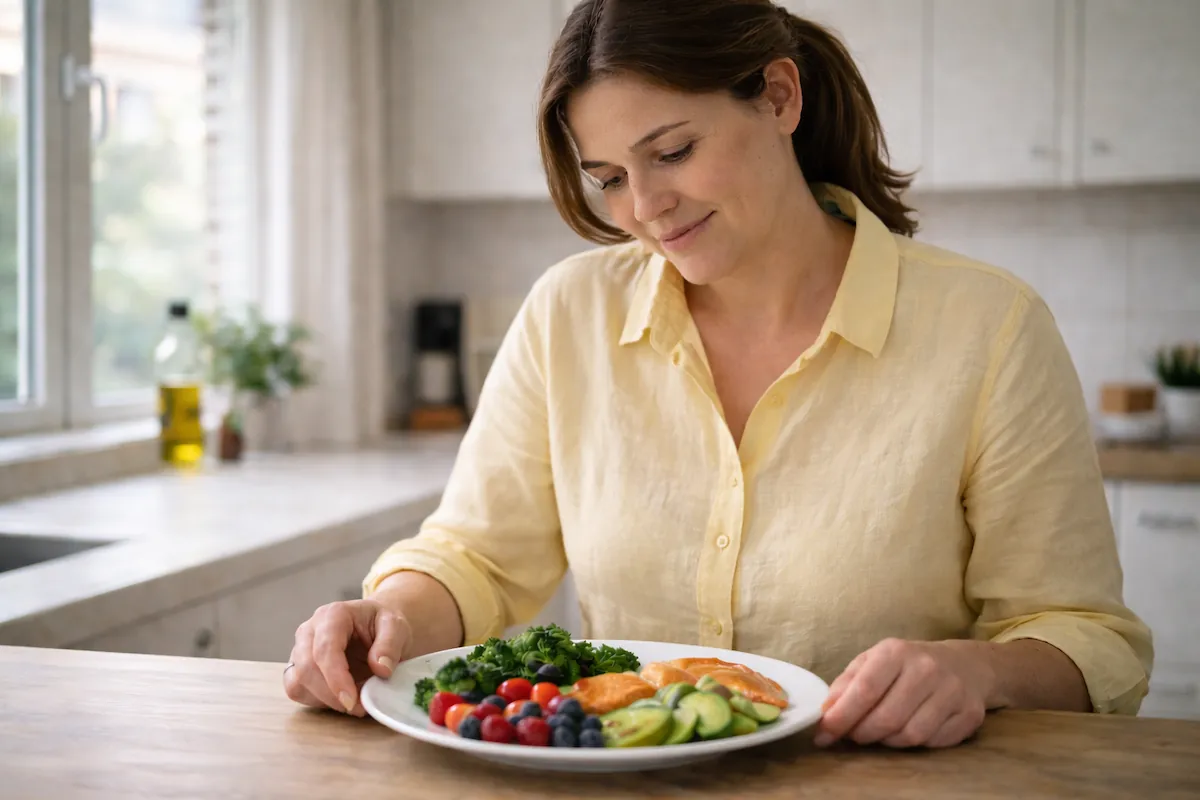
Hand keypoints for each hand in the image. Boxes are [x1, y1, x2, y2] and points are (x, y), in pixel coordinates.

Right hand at [284, 599, 411, 716]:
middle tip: (359, 708)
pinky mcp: (298, 668)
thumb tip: (381, 669)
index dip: (336, 678)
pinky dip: (317, 702)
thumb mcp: (396, 627)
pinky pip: (297, 691)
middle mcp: (310, 630)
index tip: (352, 701)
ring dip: (325, 700)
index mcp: (333, 615)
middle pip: (306, 668)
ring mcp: (300, 650)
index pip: (325, 649)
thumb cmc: (384, 626)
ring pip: (297, 682)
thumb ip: (390, 645)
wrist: (378, 628)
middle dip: (331, 695)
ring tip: (355, 702)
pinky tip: (340, 699)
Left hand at [814, 638, 992, 748]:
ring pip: (910, 735)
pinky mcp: (969, 714)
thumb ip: (846, 684)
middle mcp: (926, 669)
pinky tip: (909, 730)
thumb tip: (825, 713)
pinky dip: (915, 744)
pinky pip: (933, 742)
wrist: (966, 664)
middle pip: (887, 718)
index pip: (865, 690)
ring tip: (881, 732)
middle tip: (854, 735)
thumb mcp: (873, 661)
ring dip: (888, 741)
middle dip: (863, 734)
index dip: (842, 717)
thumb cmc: (908, 664)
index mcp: (896, 652)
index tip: (824, 735)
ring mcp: (952, 692)